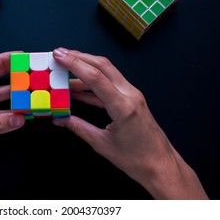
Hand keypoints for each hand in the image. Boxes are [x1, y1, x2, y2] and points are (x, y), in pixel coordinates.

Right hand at [52, 48, 207, 198]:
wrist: (160, 165)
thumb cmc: (137, 159)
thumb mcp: (102, 144)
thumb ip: (78, 128)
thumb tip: (60, 118)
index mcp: (123, 106)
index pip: (95, 77)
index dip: (74, 64)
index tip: (59, 55)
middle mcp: (130, 95)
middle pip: (103, 66)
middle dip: (79, 57)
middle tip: (60, 54)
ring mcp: (132, 95)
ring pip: (107, 72)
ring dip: (85, 68)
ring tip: (65, 70)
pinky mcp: (131, 100)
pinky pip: (109, 85)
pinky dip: (92, 84)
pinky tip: (77, 88)